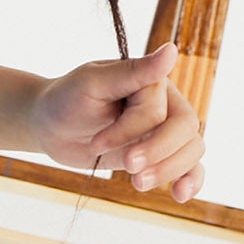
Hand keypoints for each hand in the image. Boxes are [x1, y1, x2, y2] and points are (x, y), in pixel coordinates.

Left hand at [28, 40, 205, 199]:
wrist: (51, 126)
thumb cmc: (68, 99)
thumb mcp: (92, 83)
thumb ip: (133, 71)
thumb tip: (171, 50)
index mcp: (152, 81)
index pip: (159, 110)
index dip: (131, 130)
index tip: (97, 143)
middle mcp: (165, 103)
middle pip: (186, 129)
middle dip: (157, 152)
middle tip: (128, 167)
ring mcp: (164, 130)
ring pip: (192, 149)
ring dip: (169, 170)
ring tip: (137, 183)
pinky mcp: (160, 154)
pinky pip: (190, 166)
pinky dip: (191, 180)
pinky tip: (180, 194)